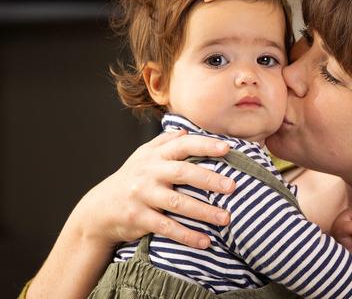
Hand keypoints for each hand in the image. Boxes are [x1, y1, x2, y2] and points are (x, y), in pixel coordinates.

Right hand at [72, 129, 234, 248]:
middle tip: (233, 187)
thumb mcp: (142, 157)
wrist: (98, 210)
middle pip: (182, 173)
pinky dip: (187, 235)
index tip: (227, 148)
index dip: (204, 145)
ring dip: (204, 212)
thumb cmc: (130, 179)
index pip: (182, 145)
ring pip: (178, 203)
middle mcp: (148, 173)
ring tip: (226, 218)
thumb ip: (164, 142)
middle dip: (209, 179)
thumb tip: (186, 131)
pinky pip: (167, 227)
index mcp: (154, 157)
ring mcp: (142, 196)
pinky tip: (205, 242)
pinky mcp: (138, 218)